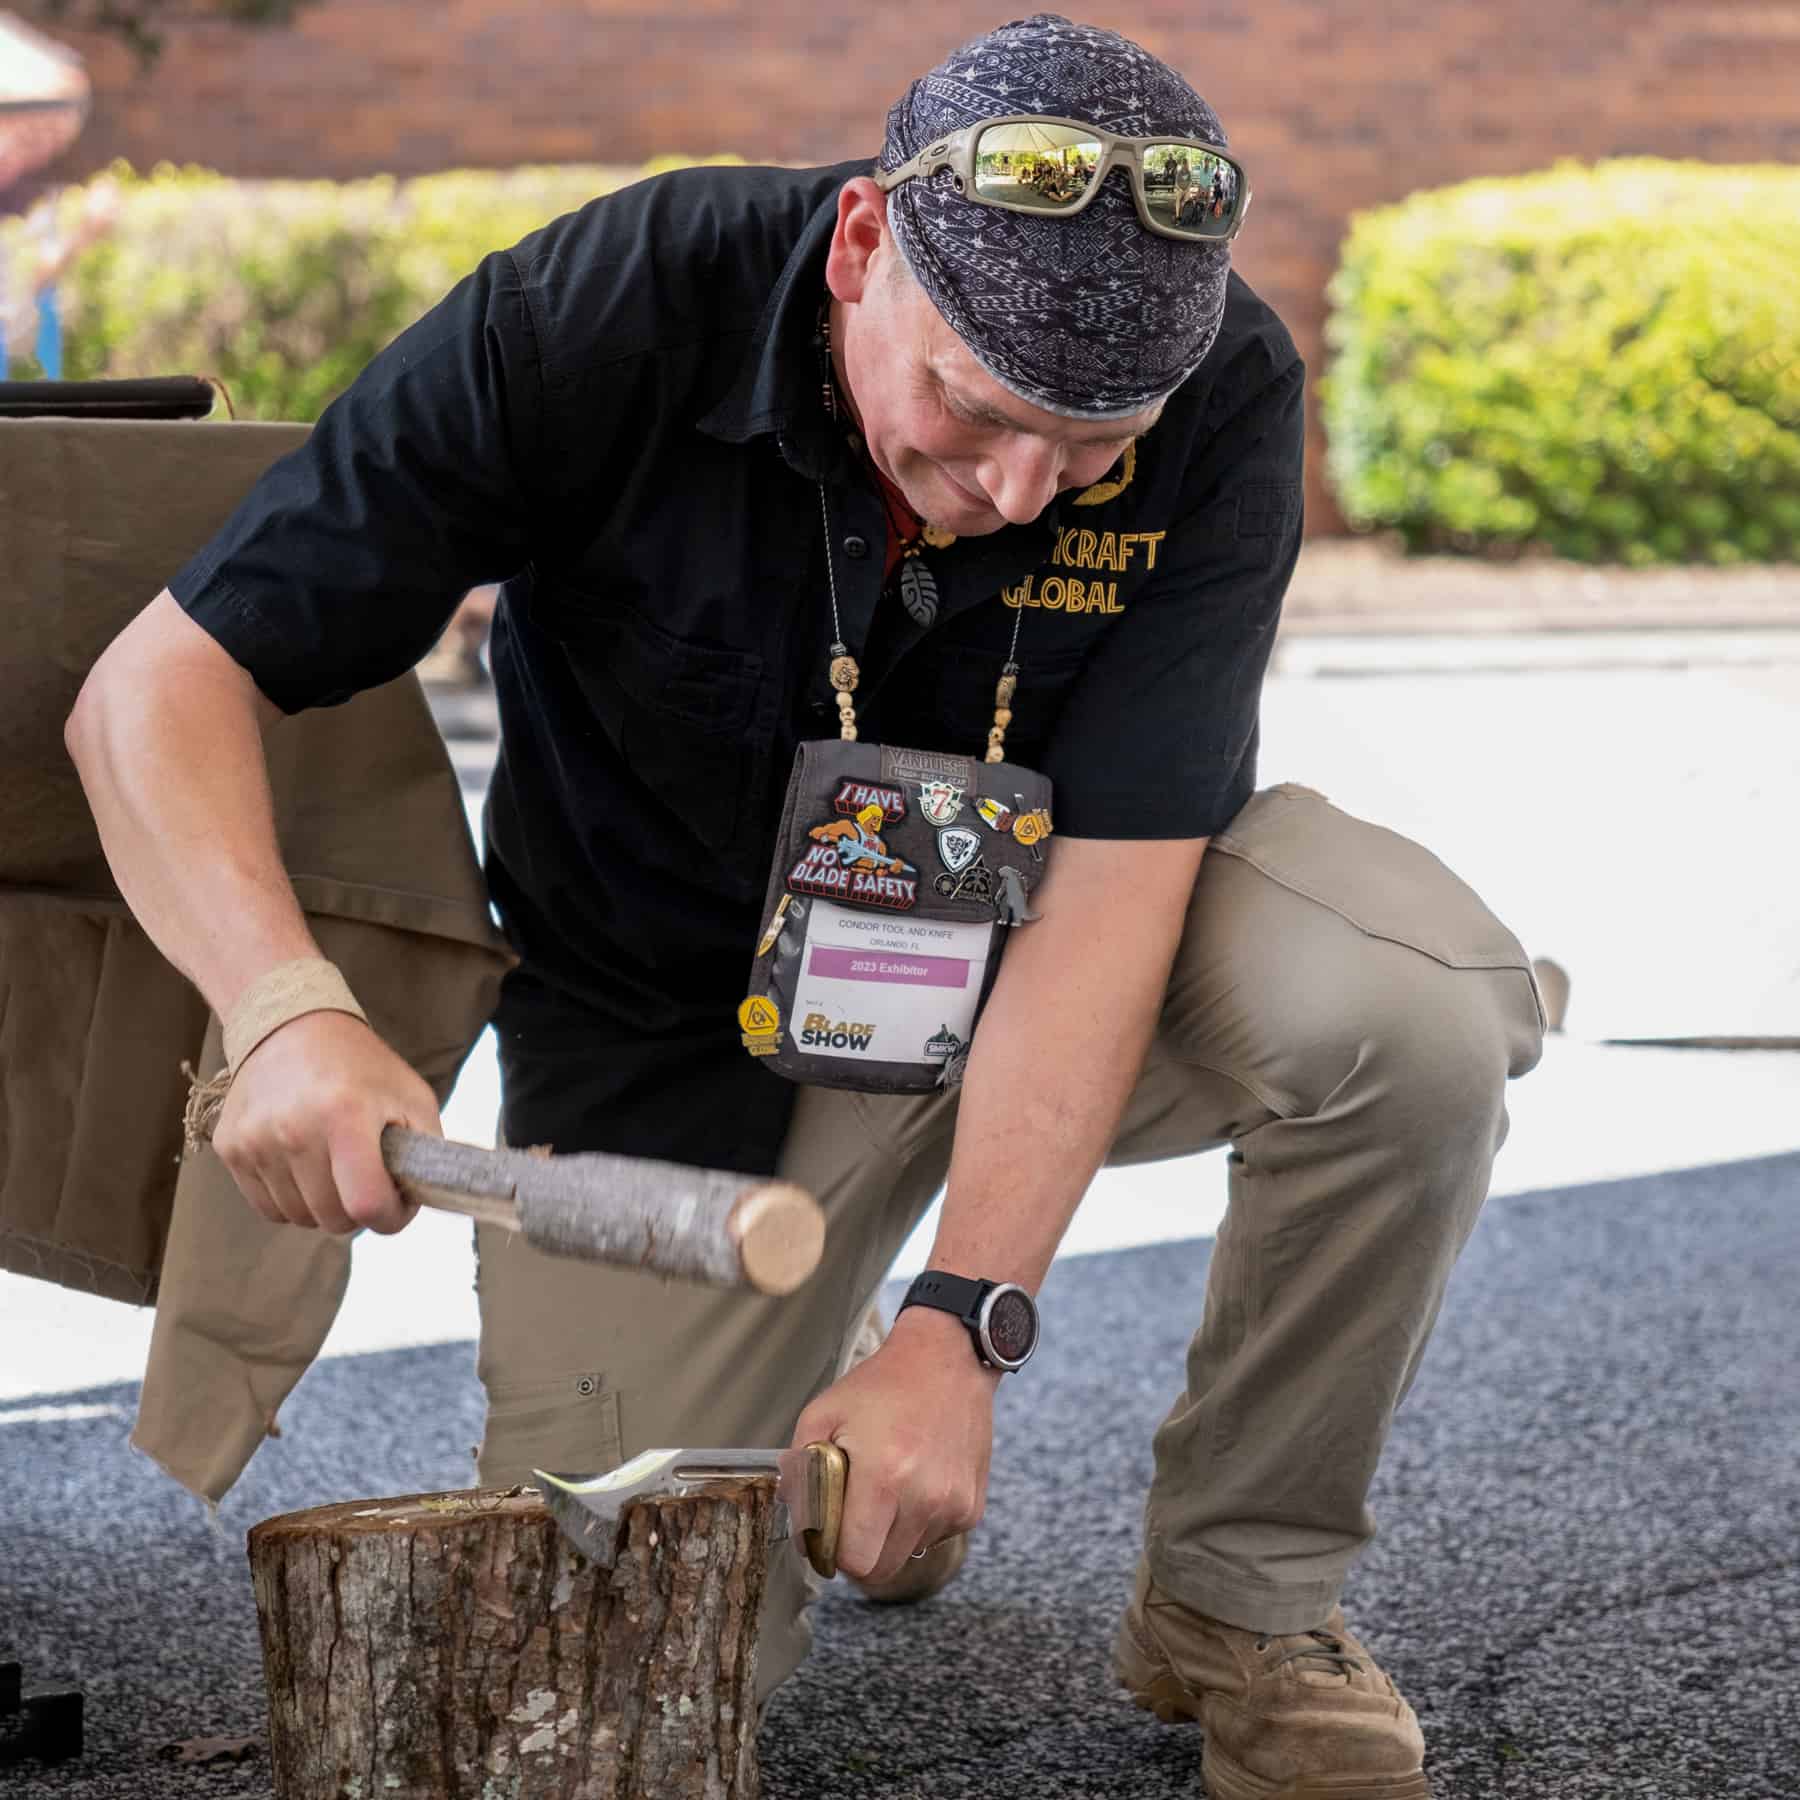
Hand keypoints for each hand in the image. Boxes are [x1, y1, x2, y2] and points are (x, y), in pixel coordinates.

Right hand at [210, 1010, 442, 1235]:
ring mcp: (255, 1140)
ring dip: (323, 1205)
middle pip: (333, 1219)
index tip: (398, 1201)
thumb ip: (425, 1154)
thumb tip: (420, 1202)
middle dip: (359, 1210)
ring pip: (299, 1218)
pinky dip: (292, 1199)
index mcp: (345, 1114)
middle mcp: (293, 1130)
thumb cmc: (362, 1068)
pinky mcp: (229, 1147)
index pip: (366, 1204)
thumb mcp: (412, 1098)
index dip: (391, 1216)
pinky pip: (268, 1208)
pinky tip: (304, 1164)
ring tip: (334, 1165)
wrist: (292, 1027)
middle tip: (367, 1178)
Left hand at [792, 1303, 1000, 1585]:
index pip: (854, 1561)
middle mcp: (925, 1498)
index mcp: (884, 1477)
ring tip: (888, 1486)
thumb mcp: (823, 1413)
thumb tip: (796, 1522)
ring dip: (891, 1535)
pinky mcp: (971, 1507)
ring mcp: (953, 1505)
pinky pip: (934, 1538)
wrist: (946, 1360)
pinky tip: (916, 1481)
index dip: (833, 1553)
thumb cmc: (882, 1385)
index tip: (828, 1532)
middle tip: (852, 1513)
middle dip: (860, 1551)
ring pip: (908, 1555)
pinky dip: (919, 1522)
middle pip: (880, 1571)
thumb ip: (800, 1472)